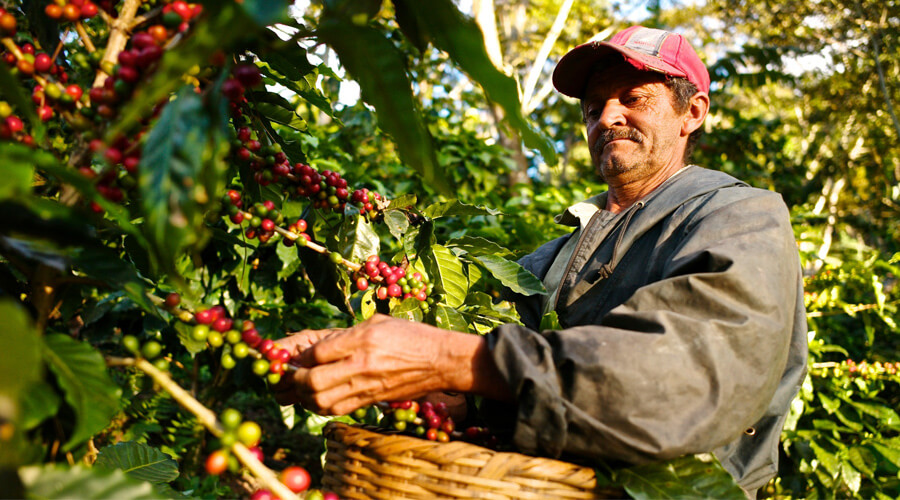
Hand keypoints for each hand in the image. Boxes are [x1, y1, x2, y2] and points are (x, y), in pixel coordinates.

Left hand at [272, 314, 511, 414]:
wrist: (439, 360)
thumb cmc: (409, 335)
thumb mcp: (377, 322)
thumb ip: (346, 334)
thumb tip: (316, 349)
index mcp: (363, 339)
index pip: (318, 352)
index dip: (299, 357)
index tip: (293, 357)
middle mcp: (362, 365)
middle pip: (315, 381)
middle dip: (297, 380)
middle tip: (292, 375)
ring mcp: (367, 386)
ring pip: (322, 401)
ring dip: (306, 396)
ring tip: (303, 387)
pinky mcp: (371, 401)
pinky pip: (336, 409)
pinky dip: (320, 405)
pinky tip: (318, 396)